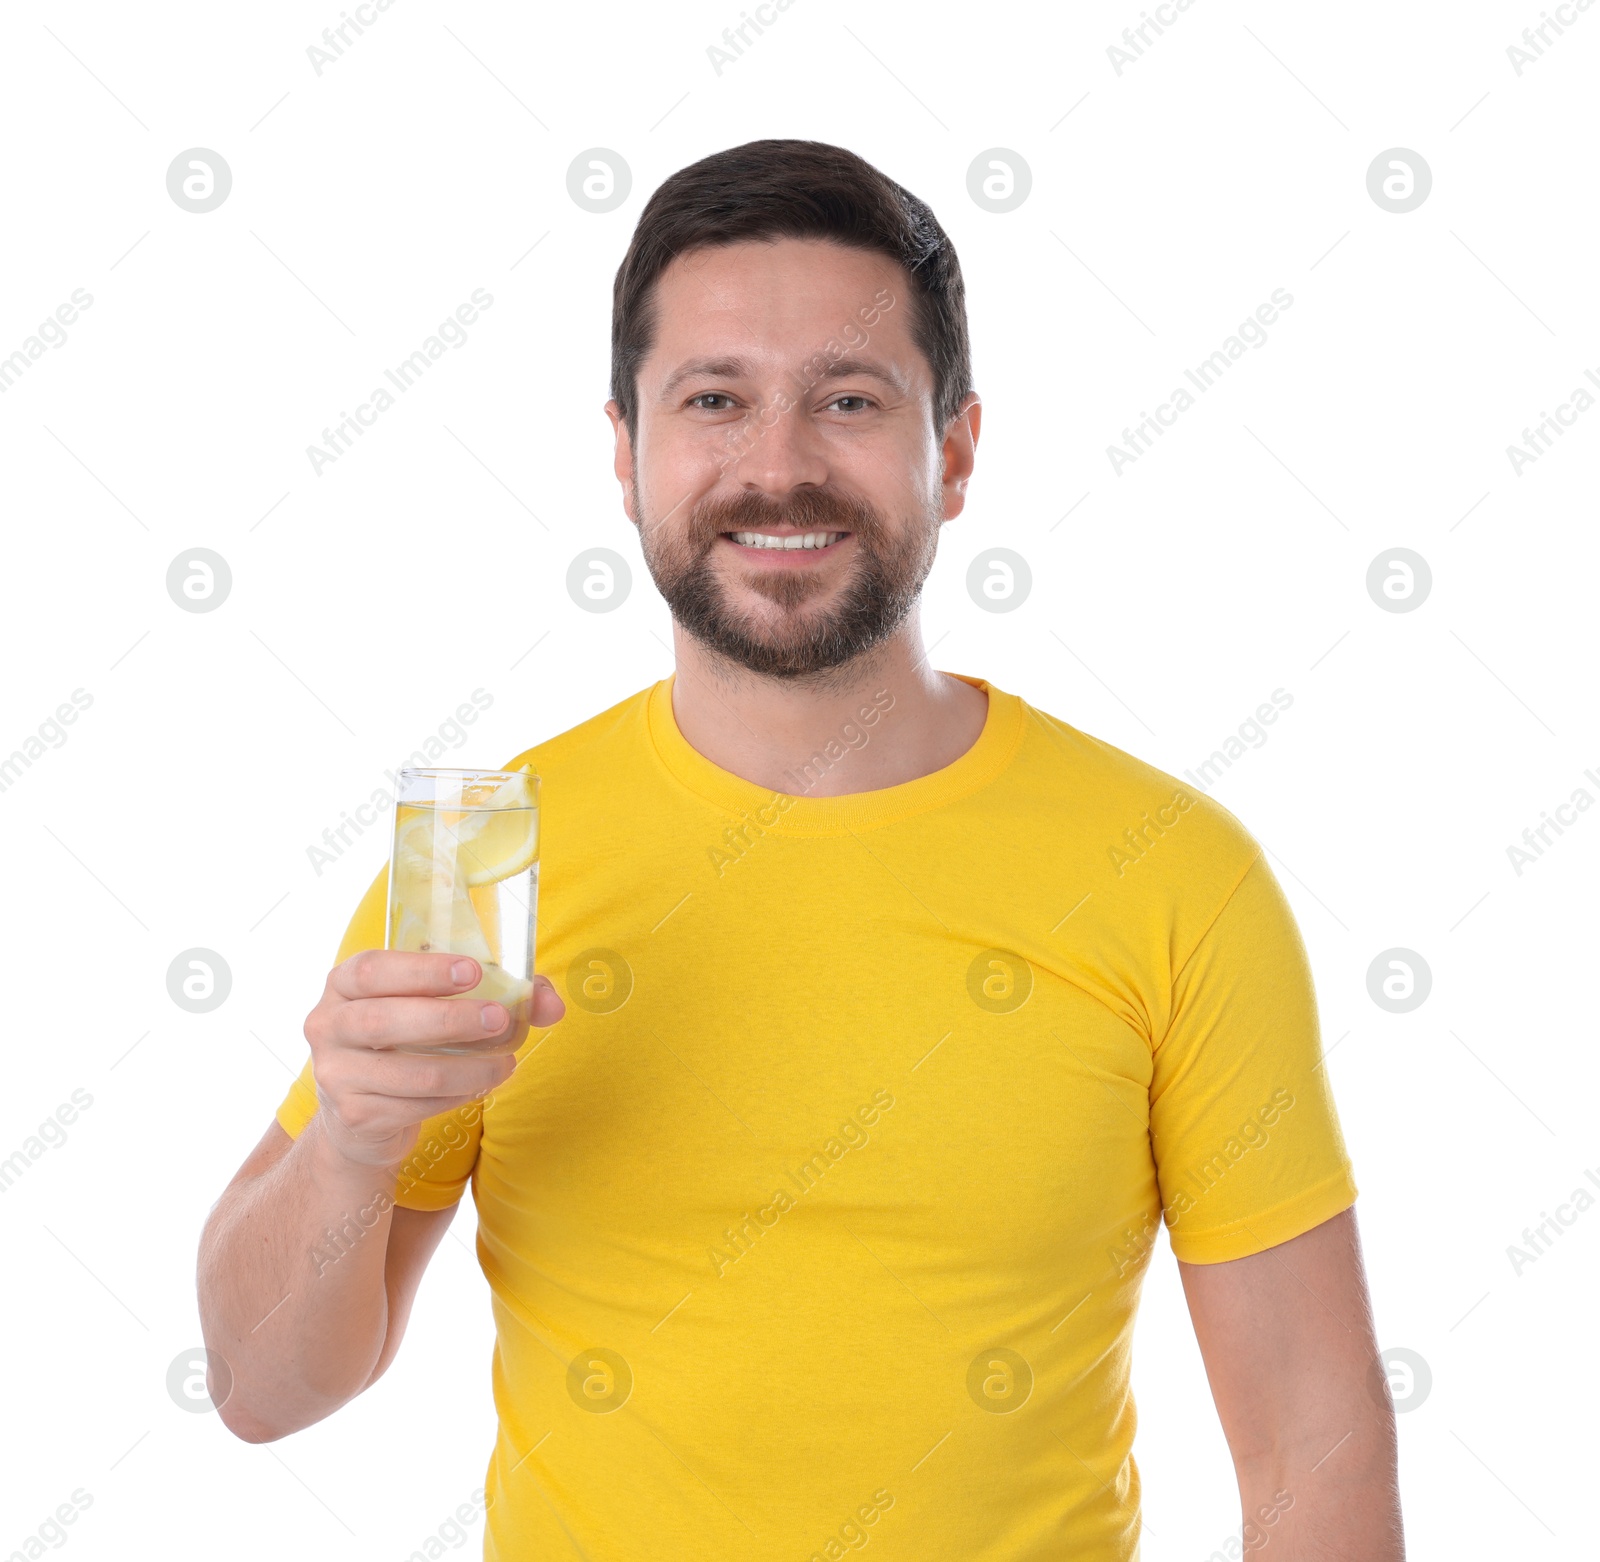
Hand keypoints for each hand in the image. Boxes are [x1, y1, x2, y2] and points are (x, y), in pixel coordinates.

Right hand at [302, 950, 565, 1167]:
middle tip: (500, 1020)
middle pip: (384, 1021)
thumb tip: (552, 1004)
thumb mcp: (438, 1005)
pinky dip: (456, 1096)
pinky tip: (480, 1085)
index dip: (423, 970)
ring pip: (408, 1073)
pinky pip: (414, 1106)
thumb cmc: (410, 1039)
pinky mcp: (354, 1115)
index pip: (374, 969)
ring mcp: (335, 1073)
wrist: (363, 1113)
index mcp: (345, 983)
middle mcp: (328, 1024)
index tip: (473, 971)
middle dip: (449, 1020)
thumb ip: (499, 994)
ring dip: (467, 1068)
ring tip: (506, 1063)